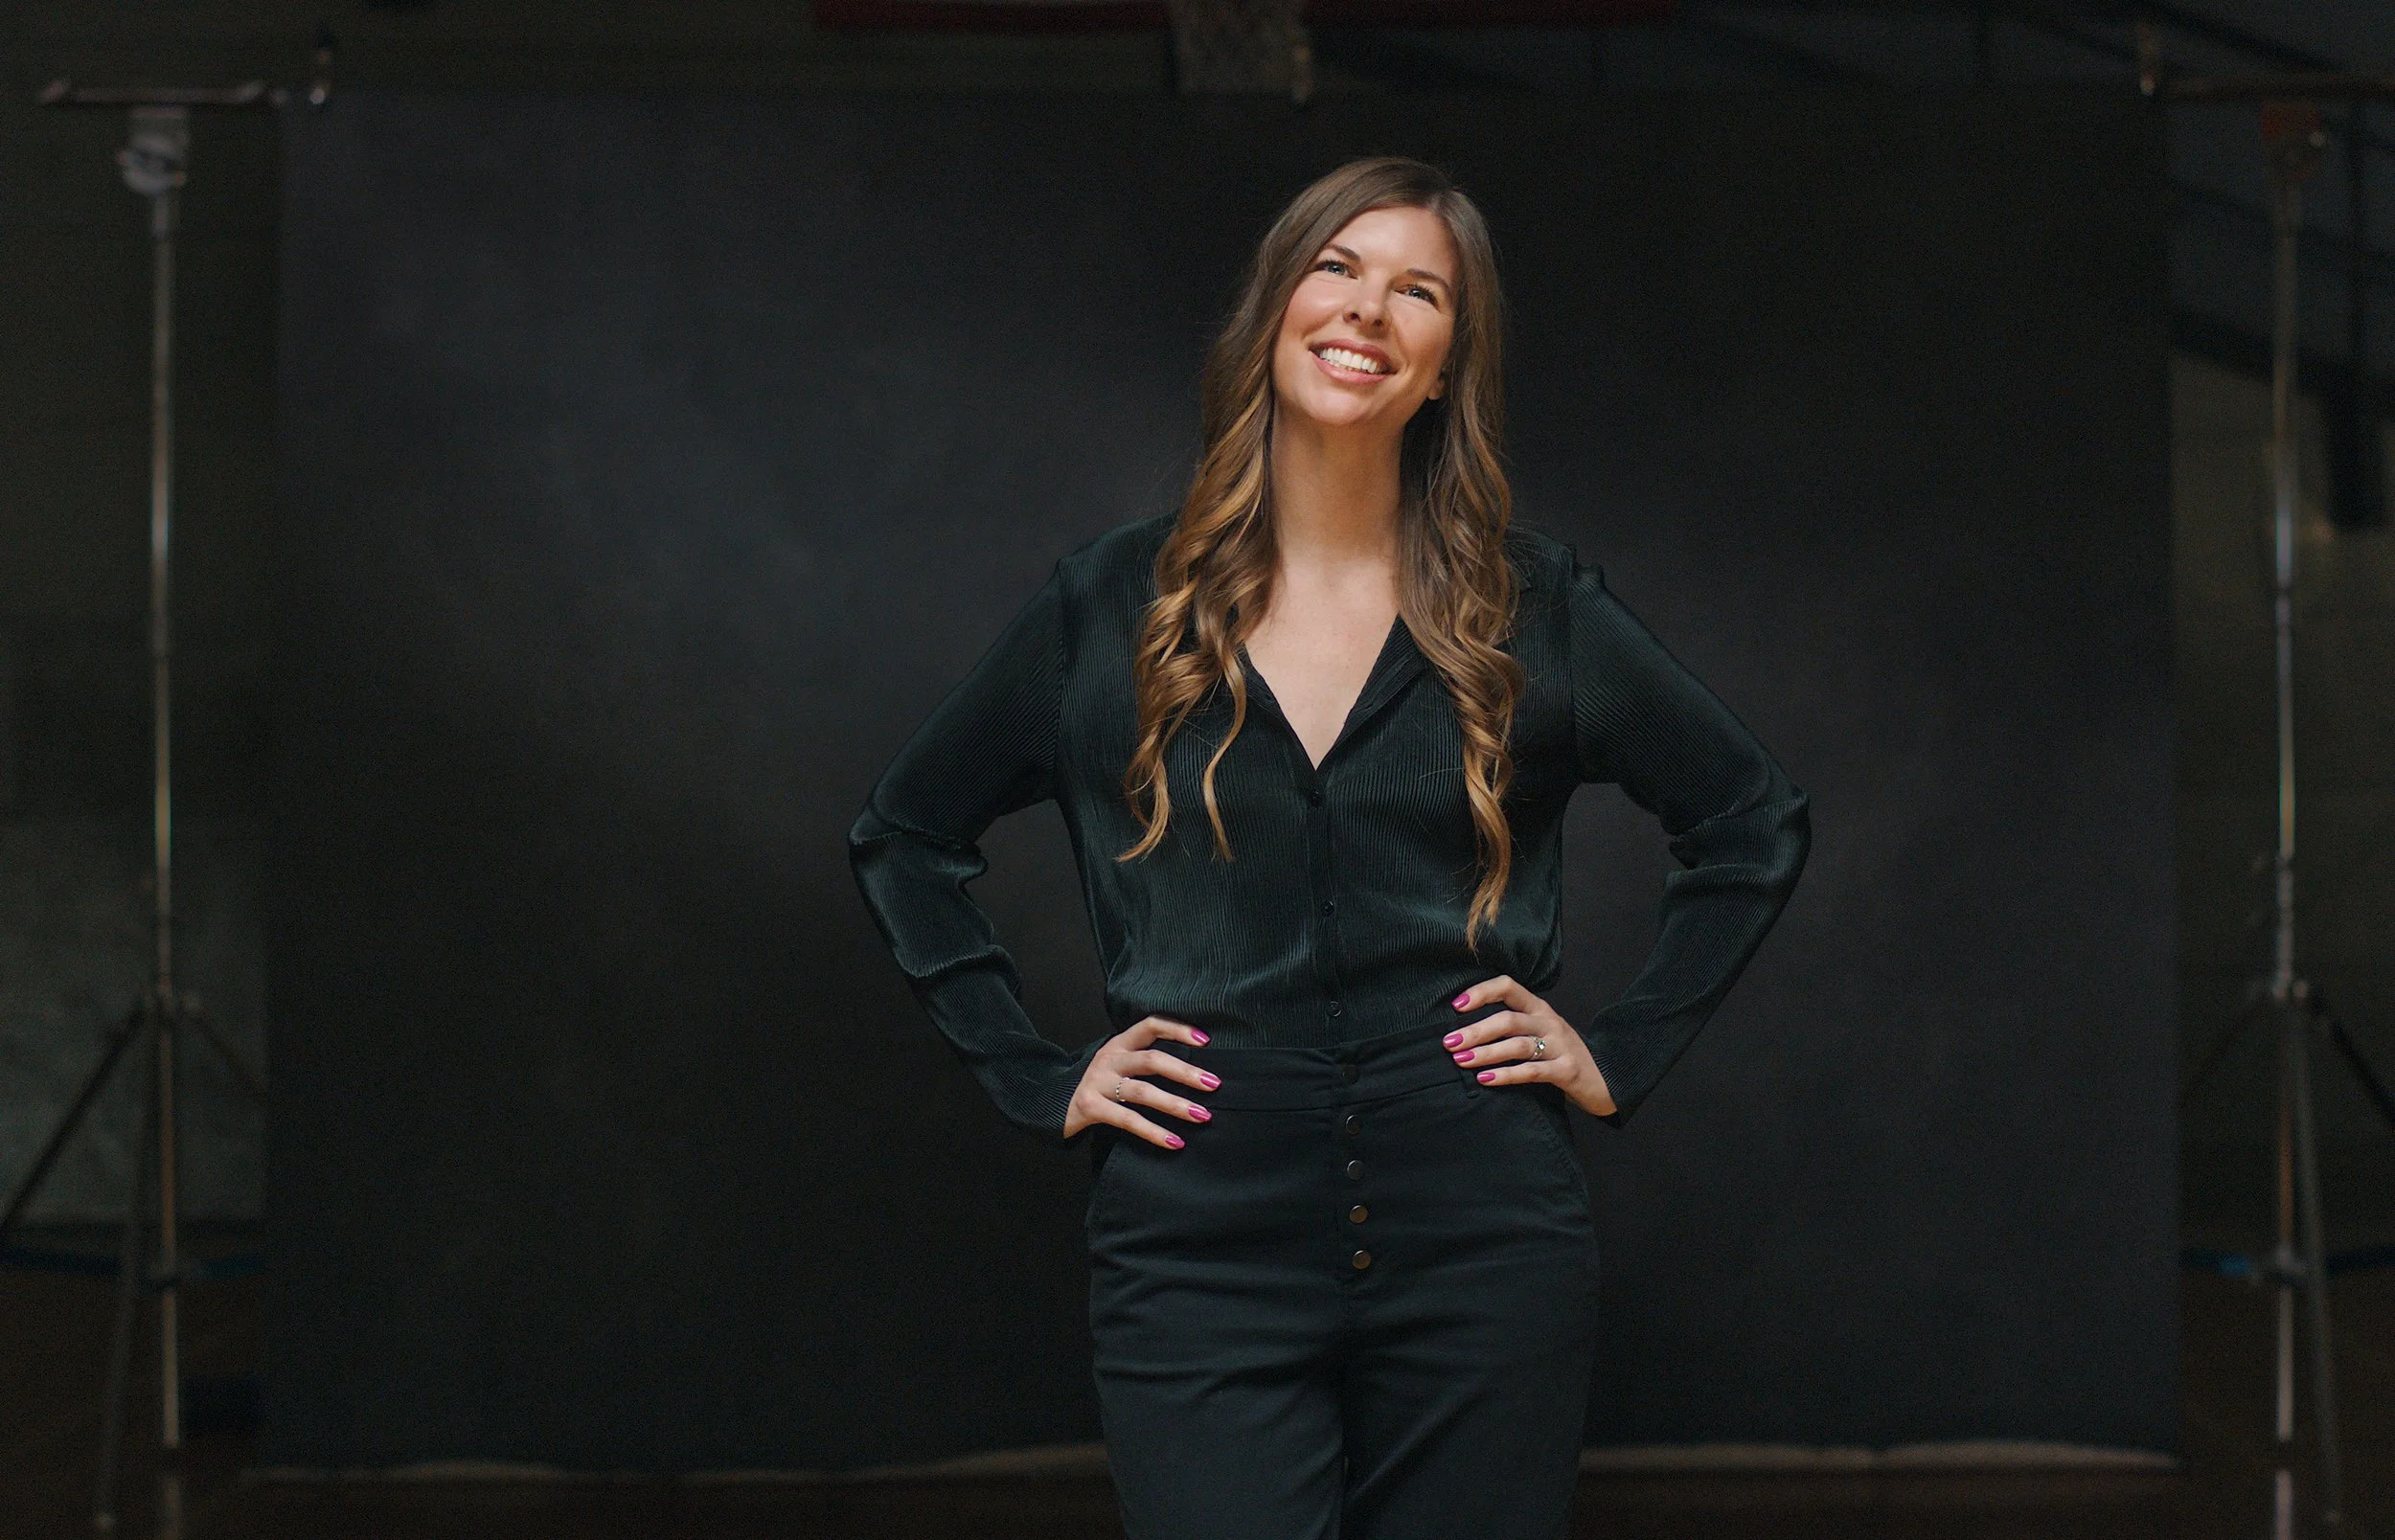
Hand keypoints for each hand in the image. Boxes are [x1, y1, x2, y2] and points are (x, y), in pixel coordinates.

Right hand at [1063, 1015, 1220, 1145]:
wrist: (1052, 1103)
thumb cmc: (1098, 1085)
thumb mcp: (1118, 1065)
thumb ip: (1145, 1063)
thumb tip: (1195, 1074)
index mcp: (1119, 1044)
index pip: (1151, 1026)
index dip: (1178, 1029)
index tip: (1205, 1041)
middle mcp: (1109, 1059)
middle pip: (1151, 1059)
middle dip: (1185, 1072)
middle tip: (1213, 1084)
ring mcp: (1098, 1082)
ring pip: (1143, 1090)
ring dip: (1175, 1104)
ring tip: (1202, 1115)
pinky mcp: (1091, 1107)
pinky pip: (1128, 1120)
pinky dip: (1154, 1132)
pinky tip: (1175, 1142)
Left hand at [1445, 975, 1617, 1117]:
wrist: (1604, 1078)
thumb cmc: (1561, 1054)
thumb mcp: (1539, 1032)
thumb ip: (1511, 1027)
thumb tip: (1463, 1031)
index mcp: (1539, 1008)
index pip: (1508, 987)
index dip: (1481, 992)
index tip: (1456, 1006)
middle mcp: (1549, 1022)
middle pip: (1508, 1019)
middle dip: (1476, 1030)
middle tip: (1449, 1042)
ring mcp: (1560, 1045)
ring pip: (1518, 1045)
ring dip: (1486, 1053)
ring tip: (1461, 1061)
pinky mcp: (1567, 1070)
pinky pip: (1532, 1071)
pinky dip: (1506, 1075)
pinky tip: (1485, 1079)